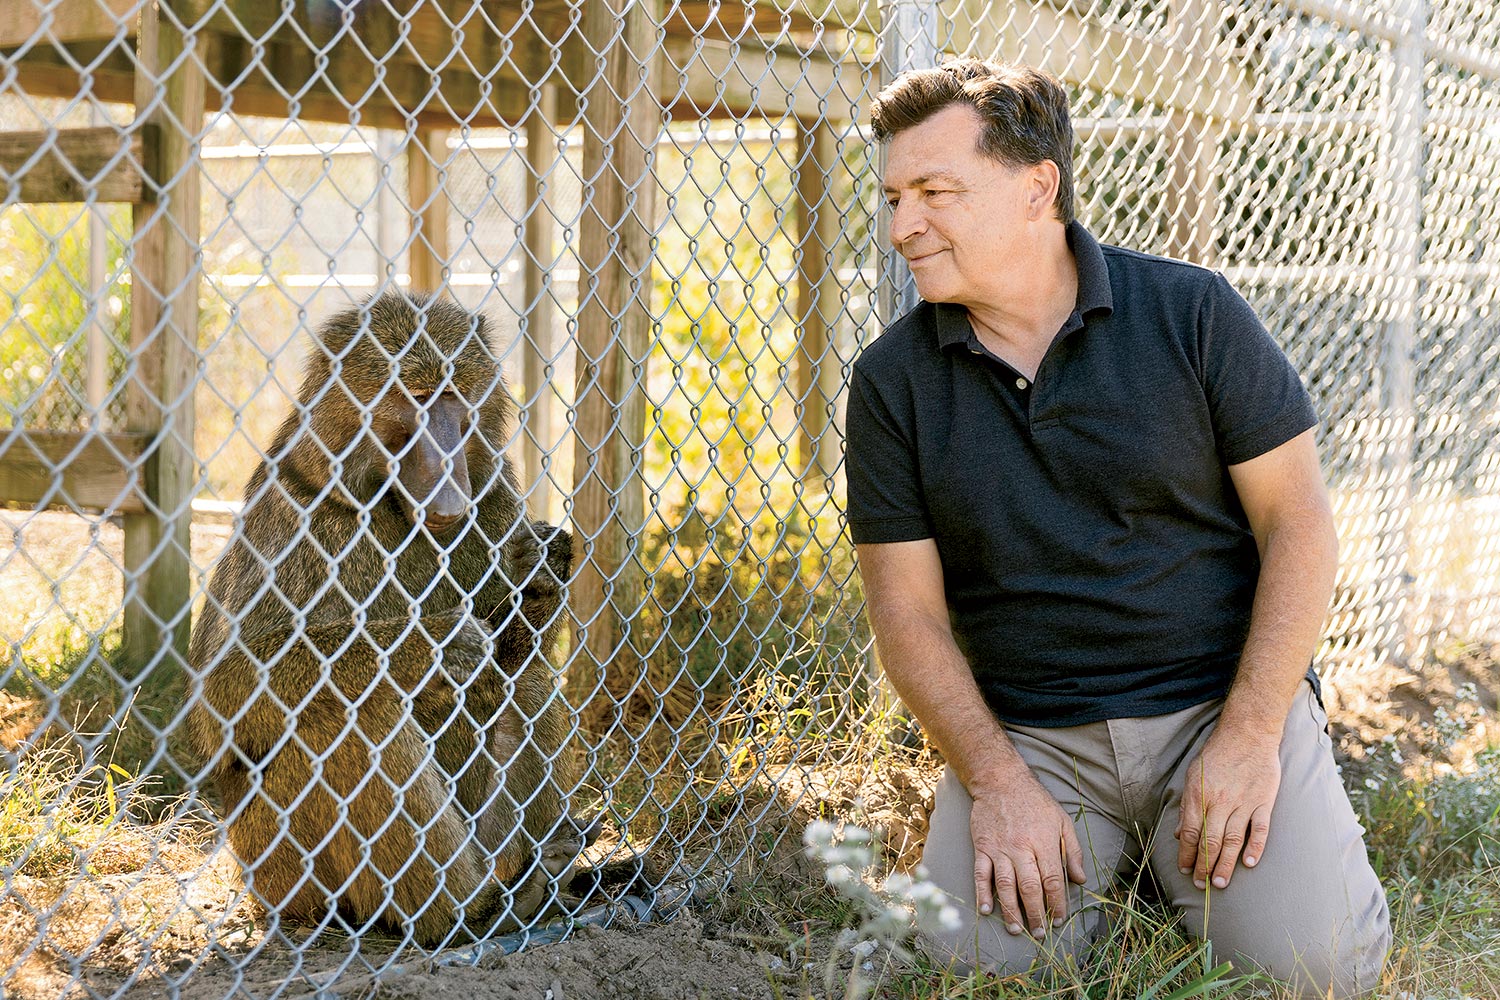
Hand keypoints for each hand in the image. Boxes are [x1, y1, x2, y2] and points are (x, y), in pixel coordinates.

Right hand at [970, 772, 1086, 938]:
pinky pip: (982, 874)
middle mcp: (1022, 848)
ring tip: (1016, 930)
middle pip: (1029, 888)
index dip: (1056, 903)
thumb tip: (1080, 879)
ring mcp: (1000, 848)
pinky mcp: (982, 847)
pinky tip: (987, 910)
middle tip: (1039, 933)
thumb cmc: (1035, 802)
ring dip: (1011, 911)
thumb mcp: (1062, 821)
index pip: (1052, 880)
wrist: (1001, 781)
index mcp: (1044, 843)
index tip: (1059, 919)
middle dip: (1036, 914)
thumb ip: (1073, 851)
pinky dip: (983, 893)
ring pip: (1006, 885)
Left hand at [1175, 727, 1280, 889]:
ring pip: (1232, 839)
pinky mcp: (1264, 801)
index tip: (1185, 869)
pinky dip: (1255, 847)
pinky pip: (1260, 829)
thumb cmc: (1217, 754)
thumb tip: (1180, 833)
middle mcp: (1220, 801)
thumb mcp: (1193, 775)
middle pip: (1210, 840)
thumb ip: (1187, 805)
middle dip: (1204, 866)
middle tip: (1201, 885)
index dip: (1187, 854)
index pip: (1190, 832)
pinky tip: (1248, 863)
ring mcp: (1244, 802)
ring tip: (1220, 883)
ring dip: (1225, 863)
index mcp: (1199, 795)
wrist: (1248, 734)